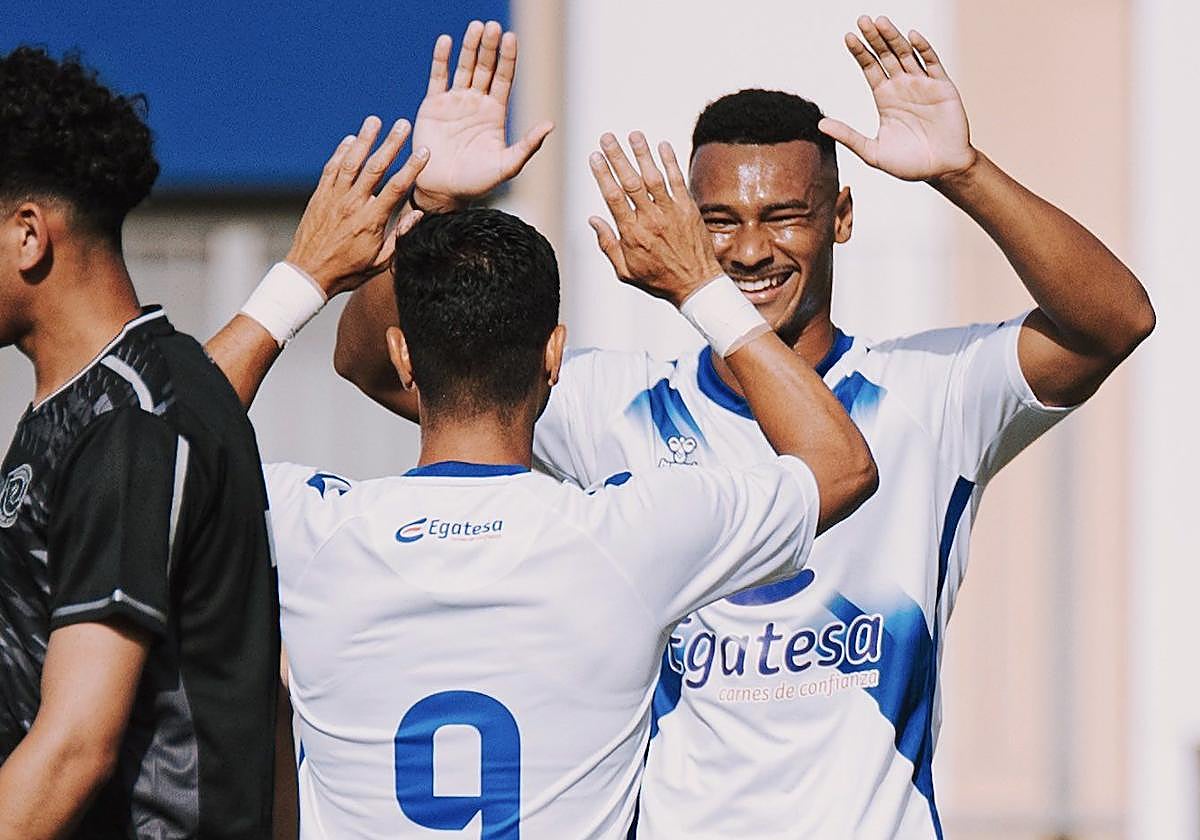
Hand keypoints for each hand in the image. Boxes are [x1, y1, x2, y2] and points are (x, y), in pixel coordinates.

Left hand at [286, 116, 427, 296]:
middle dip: (391, 144)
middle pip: (375, 167)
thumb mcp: (380, 261)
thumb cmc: (348, 271)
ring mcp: (333, 198)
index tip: (424, 152)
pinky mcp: (320, 196)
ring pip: (351, 162)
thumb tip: (418, 215)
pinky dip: (341, 152)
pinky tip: (351, 140)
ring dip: (364, 140)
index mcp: (370, 221)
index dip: (412, 168)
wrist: (309, 273)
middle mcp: (352, 204)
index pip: (396, 188)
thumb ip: (399, 236)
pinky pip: (331, 169)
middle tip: (403, 125)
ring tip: (375, 121)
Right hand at [411, 20, 554, 210]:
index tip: (511, 38)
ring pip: (464, 67)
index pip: (503, 78)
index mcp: (494, 113)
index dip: (507, 58)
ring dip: (469, 47)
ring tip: (476, 27)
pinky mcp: (433, 105)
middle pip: (485, 67)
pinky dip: (441, 59)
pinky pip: (438, 77)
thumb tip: (550, 125)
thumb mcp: (507, 165)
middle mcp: (476, 103)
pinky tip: (446, 41)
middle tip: (493, 26)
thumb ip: (527, 145)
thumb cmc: (476, 182)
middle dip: (489, 47)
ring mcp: (454, 102)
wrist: (442, 190)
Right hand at [588, 132, 723, 307]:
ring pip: (654, 177)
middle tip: (607, 137)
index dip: (603, 174)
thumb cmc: (658, 280)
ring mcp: (671, 213)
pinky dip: (671, 162)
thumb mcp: (625, 271)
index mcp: (632, 234)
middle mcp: (651, 220)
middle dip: (617, 157)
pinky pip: (678, 181)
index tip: (594, 157)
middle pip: (630, 182)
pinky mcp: (689, 209)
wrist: (696, 285)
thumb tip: (593, 219)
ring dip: (642, 154)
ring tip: (633, 135)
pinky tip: (662, 146)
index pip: (613, 197)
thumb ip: (608, 245)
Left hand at [818, 16, 976, 181]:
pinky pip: (932, 63)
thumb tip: (820, 124)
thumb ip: (848, 136)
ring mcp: (923, 84)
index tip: (848, 37)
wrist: (942, 170)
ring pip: (906, 54)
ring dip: (894, 37)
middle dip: (874, 38)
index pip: (870, 68)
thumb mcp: (872, 152)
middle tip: (862, 20)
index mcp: (885, 98)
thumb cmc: (908, 164)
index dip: (860, 53)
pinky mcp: (943, 87)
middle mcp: (902, 86)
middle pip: (885, 55)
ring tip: (880, 22)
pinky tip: (911, 36)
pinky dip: (923, 49)